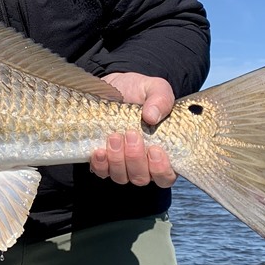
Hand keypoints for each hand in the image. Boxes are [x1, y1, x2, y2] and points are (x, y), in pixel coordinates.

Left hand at [89, 72, 177, 187]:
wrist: (113, 87)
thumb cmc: (139, 92)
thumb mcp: (154, 88)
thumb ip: (161, 99)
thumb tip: (152, 116)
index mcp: (162, 153)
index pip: (166, 176)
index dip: (161, 169)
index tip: (155, 149)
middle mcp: (142, 164)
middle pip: (141, 177)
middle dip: (135, 158)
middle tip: (131, 134)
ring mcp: (121, 164)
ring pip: (121, 176)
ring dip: (117, 160)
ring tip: (114, 137)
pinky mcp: (103, 161)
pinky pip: (101, 172)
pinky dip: (100, 164)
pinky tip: (99, 151)